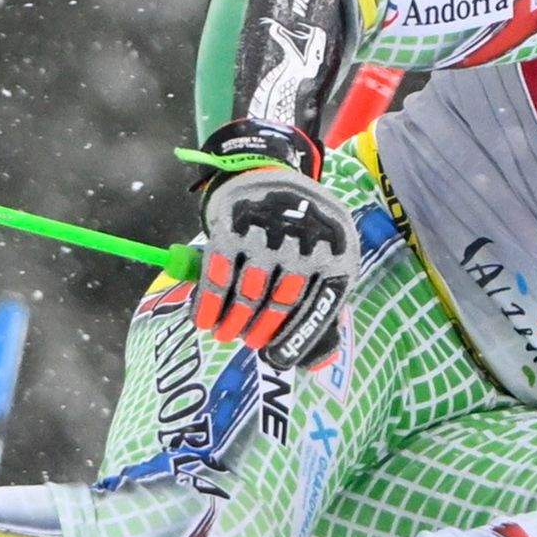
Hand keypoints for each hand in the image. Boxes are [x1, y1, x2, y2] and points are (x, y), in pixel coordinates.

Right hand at [189, 125, 357, 368]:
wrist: (271, 172)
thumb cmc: (302, 229)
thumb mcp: (327, 258)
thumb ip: (323, 306)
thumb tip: (317, 364)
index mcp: (335, 252)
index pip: (319, 308)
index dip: (297, 340)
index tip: (278, 359)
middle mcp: (303, 243)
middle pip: (280, 302)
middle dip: (260, 331)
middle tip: (246, 343)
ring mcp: (267, 234)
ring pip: (247, 293)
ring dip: (232, 322)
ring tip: (224, 334)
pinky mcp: (233, 227)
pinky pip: (218, 275)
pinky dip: (207, 303)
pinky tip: (201, 320)